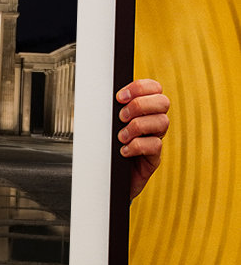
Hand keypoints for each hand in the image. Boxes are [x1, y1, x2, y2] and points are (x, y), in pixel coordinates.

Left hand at [116, 78, 169, 199]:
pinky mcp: (154, 158)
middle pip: (163, 102)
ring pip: (162, 122)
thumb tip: (102, 94)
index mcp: (144, 109)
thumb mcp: (108, 124)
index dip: (140, 87)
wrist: (107, 177)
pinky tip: (124, 150)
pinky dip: (137, 146)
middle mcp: (153, 122)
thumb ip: (112, 109)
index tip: (119, 97)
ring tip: (121, 136)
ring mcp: (155, 139)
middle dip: (140, 105)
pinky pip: (155, 145)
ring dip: (137, 126)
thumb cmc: (107, 147)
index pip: (154, 88)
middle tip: (121, 117)